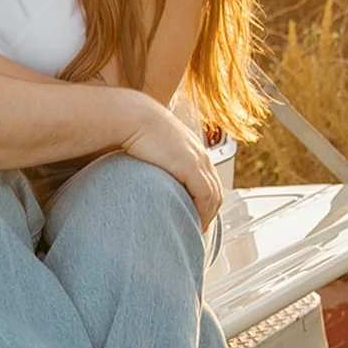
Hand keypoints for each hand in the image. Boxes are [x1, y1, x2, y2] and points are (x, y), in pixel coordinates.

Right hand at [120, 97, 222, 230]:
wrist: (132, 116)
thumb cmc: (133, 128)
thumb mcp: (148, 146)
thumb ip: (153, 161)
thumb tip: (143, 174)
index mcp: (192, 150)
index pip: (208, 180)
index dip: (205, 202)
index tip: (194, 217)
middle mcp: (200, 155)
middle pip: (216, 191)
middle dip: (209, 213)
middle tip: (197, 230)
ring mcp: (198, 160)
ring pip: (214, 196)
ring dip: (207, 216)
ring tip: (195, 232)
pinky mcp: (191, 167)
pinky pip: (206, 196)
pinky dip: (203, 212)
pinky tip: (195, 224)